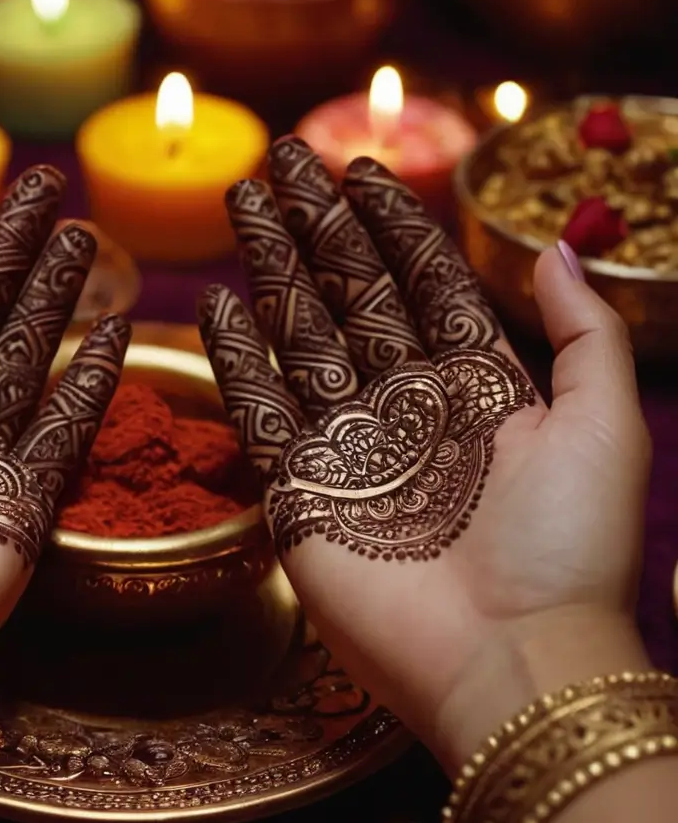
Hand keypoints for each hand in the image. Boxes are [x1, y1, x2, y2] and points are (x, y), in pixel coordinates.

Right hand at [198, 138, 650, 768]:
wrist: (508, 661)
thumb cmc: (567, 546)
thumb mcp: (604, 427)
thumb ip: (583, 334)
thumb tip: (559, 248)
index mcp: (479, 386)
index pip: (425, 283)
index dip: (394, 225)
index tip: (360, 169)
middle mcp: (408, 405)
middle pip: (351, 295)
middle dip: (318, 227)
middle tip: (283, 161)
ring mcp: (349, 444)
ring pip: (300, 335)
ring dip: (271, 268)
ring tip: (246, 204)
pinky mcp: (299, 488)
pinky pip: (259, 408)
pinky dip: (236, 358)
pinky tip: (218, 305)